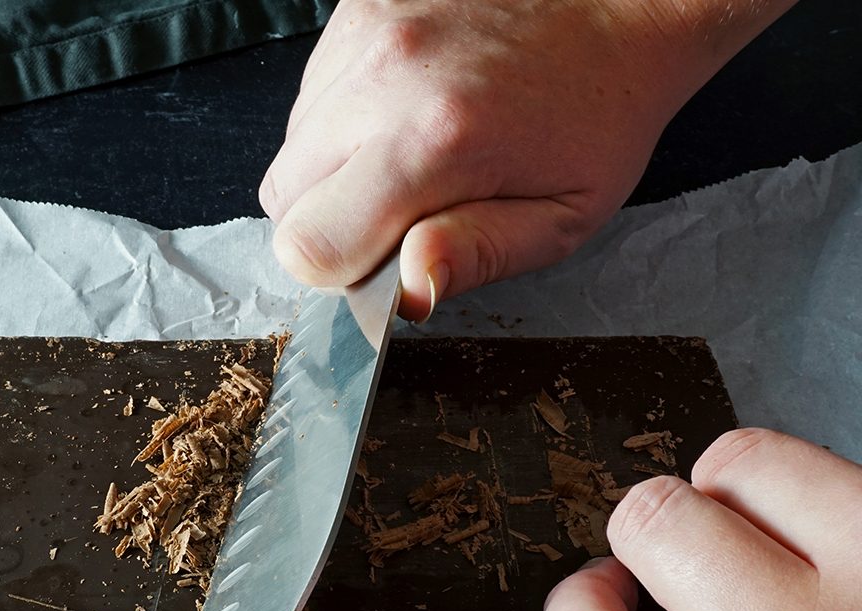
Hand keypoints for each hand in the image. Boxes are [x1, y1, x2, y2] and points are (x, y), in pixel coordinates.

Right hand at [261, 0, 791, 318]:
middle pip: (283, 197)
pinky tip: (405, 107)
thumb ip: (477, 255)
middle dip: (328, 221)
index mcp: (433, 144)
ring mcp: (365, 34)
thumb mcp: (560, 216)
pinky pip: (312, 93)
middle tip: (398, 208)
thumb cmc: (596, 117)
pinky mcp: (360, 8)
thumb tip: (407, 290)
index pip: (308, 245)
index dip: (339, 269)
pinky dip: (343, 116)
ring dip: (334, 166)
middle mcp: (383, 80)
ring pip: (293, 144)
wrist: (618, 6)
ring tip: (410, 150)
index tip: (383, 257)